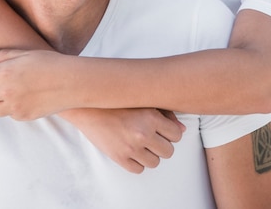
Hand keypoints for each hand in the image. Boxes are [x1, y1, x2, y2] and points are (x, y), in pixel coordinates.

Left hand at [0, 48, 71, 118]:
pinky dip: (14, 109)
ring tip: (11, 94)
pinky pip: (10, 114)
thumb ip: (5, 54)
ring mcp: (14, 105)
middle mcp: (6, 89)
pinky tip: (26, 99)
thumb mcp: (28, 53)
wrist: (72, 81)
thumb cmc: (51, 62)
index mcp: (6, 71)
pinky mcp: (23, 116)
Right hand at [60, 108, 185, 173]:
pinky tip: (131, 150)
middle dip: (162, 144)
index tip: (163, 129)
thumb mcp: (143, 101)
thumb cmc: (117, 102)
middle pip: (168, 151)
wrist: (89, 108)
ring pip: (155, 162)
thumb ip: (165, 113)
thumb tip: (182, 129)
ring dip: (150, 154)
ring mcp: (131, 148)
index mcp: (150, 116)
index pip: (176, 135)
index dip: (171, 132)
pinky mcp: (119, 158)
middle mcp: (143, 133)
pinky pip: (139, 169)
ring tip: (140, 143)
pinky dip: (137, 162)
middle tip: (152, 137)